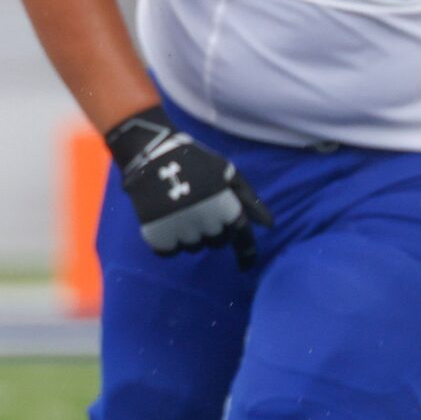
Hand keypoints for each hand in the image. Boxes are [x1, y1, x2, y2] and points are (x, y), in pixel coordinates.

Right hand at [106, 105, 273, 268]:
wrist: (151, 154)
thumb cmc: (195, 161)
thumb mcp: (227, 173)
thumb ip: (249, 200)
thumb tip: (269, 225)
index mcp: (224, 205)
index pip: (241, 234)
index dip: (246, 251)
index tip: (247, 264)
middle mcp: (206, 221)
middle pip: (217, 242)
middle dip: (213, 231)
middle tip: (201, 213)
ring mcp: (180, 230)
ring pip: (193, 248)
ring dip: (191, 236)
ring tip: (180, 214)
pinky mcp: (157, 235)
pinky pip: (169, 252)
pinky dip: (169, 243)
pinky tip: (166, 225)